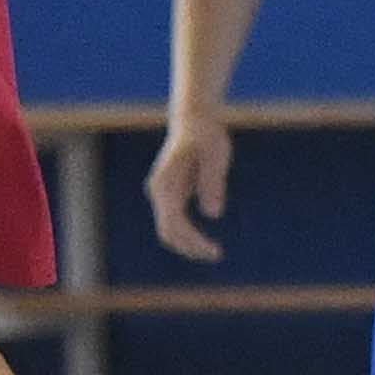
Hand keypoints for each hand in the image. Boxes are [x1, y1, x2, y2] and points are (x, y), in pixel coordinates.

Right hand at [146, 112, 233, 263]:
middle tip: (216, 255)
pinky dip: (188, 236)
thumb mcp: (216, 155)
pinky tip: (206, 242)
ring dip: (188, 245)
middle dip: (190, 248)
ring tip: (213, 252)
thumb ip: (212, 182)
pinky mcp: (171, 194)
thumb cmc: (207, 134)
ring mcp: (162, 194)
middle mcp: (159, 191)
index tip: (214, 251)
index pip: (174, 223)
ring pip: (169, 230)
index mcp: (165, 184)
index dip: (193, 241)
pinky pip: (175, 222)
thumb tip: (213, 214)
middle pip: (168, 232)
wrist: (194, 119)